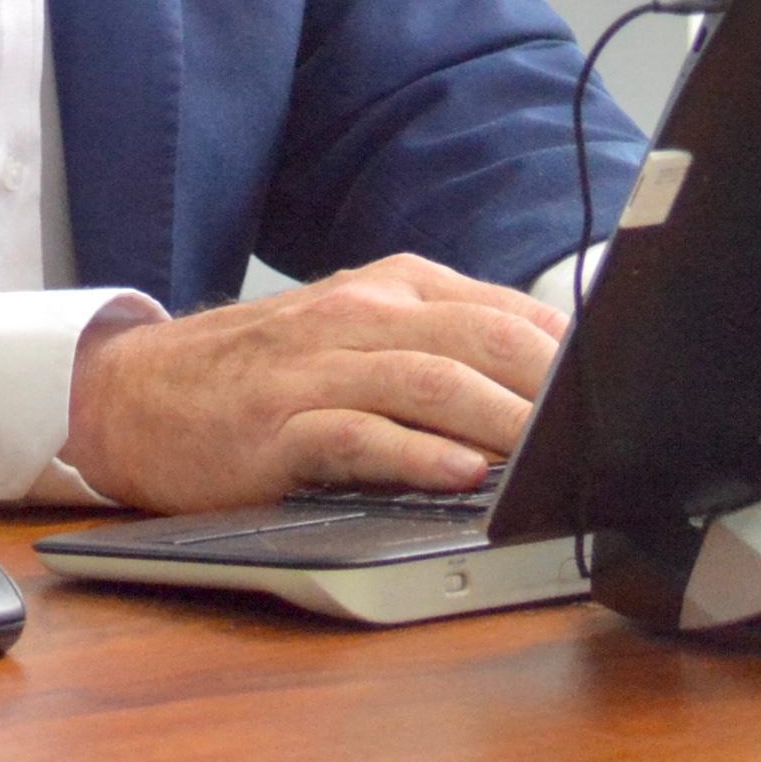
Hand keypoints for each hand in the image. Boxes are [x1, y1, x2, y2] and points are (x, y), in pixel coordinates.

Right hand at [61, 254, 565, 510]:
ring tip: (551, 454)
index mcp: (394, 287)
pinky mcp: (280, 425)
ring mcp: (318, 367)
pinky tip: (460, 474)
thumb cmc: (264, 371)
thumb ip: (442, 345)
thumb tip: (548, 381)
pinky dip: (416, 454)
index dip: (573, 353)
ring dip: (501, 420)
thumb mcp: (358, 333)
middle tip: (609, 428)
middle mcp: (362, 314)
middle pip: (483, 339)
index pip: (508, 310)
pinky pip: (360, 435)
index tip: (622, 392)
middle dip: (554, 386)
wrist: (137, 392)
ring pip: (432, 382)